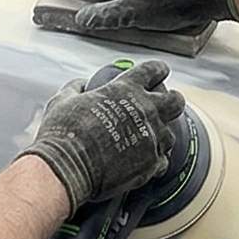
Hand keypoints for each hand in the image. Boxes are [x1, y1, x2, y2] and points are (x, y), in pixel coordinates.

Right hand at [21, 62, 187, 208]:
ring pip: (171, 134)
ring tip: (151, 139)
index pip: (152, 71)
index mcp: (125, 90)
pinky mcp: (151, 163)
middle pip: (175, 100)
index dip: (158, 70)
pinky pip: (163, 161)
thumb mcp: (62, 101)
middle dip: (173, 100)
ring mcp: (151, 137)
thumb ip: (75, 88)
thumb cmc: (62, 134)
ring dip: (162, 135)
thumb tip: (80, 84)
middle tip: (167, 103)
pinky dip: (155, 161)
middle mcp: (145, 110)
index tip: (160, 72)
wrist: (66, 167)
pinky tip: (146, 161)